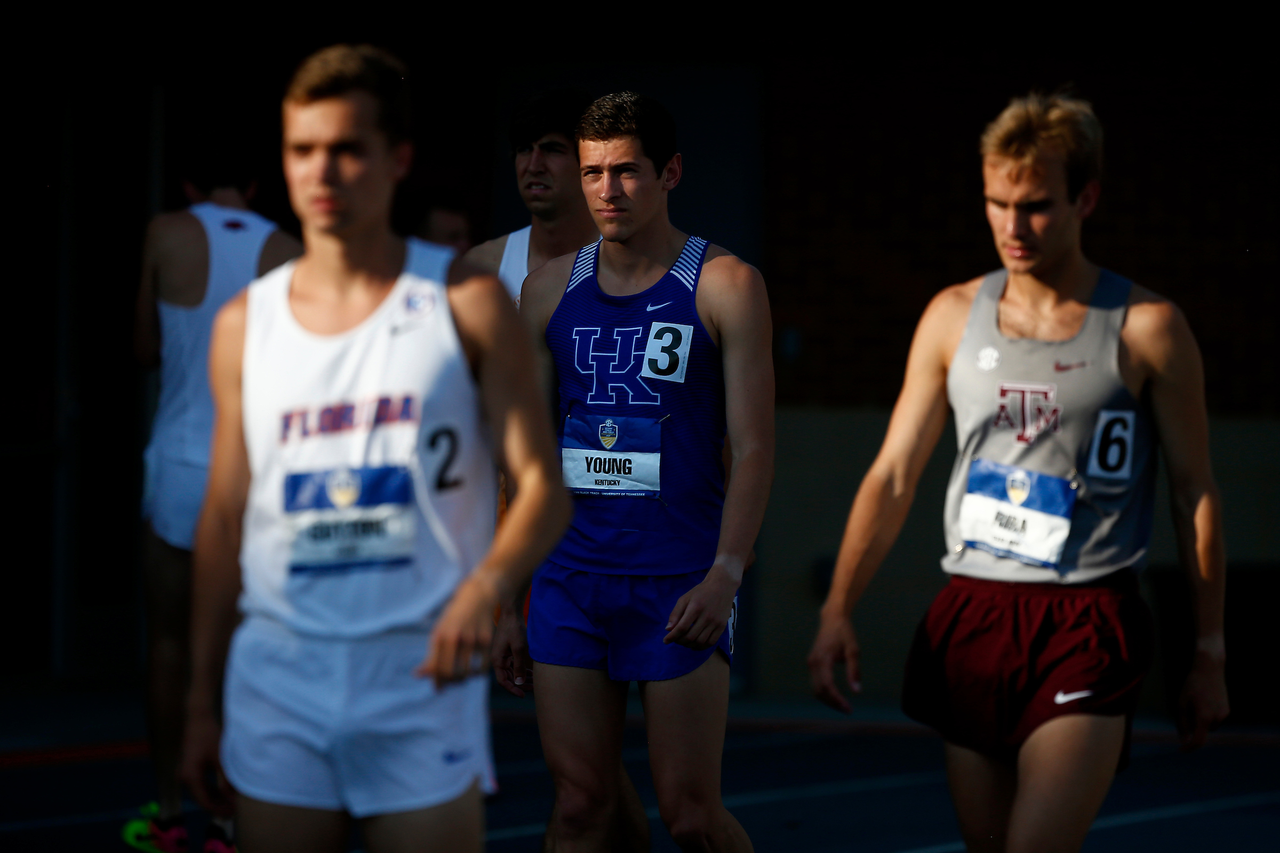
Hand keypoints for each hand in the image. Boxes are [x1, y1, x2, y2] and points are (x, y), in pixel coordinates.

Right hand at [180, 706, 233, 816]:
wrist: (198, 719)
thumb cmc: (210, 736)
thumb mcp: (221, 759)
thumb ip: (226, 780)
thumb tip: (232, 798)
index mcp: (190, 777)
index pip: (204, 801)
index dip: (219, 809)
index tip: (233, 812)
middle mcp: (185, 778)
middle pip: (202, 798)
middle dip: (218, 805)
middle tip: (235, 810)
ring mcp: (186, 774)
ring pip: (201, 792)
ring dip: (216, 798)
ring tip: (232, 802)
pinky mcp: (191, 769)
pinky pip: (201, 784)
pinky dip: (212, 789)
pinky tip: (225, 792)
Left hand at [417, 573, 498, 687]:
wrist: (479, 596)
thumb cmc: (455, 617)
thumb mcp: (440, 632)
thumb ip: (431, 655)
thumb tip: (418, 675)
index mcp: (441, 636)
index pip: (437, 668)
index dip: (437, 682)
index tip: (438, 688)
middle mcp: (456, 637)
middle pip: (452, 673)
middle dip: (451, 682)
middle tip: (451, 682)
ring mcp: (473, 639)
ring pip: (468, 673)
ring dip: (465, 679)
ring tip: (462, 676)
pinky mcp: (488, 641)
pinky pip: (483, 667)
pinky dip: (478, 673)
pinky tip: (475, 669)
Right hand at [491, 605, 532, 697]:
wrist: (511, 613)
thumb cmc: (514, 629)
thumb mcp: (518, 648)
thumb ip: (519, 666)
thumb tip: (519, 682)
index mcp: (497, 660)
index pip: (503, 681)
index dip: (512, 689)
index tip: (523, 695)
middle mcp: (498, 660)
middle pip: (508, 678)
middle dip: (520, 684)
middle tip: (533, 689)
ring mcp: (503, 656)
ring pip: (512, 672)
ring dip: (522, 678)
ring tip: (534, 682)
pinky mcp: (508, 651)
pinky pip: (514, 665)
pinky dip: (522, 670)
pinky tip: (532, 673)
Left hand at [664, 563, 738, 649]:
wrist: (722, 586)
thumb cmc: (700, 592)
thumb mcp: (685, 598)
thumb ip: (675, 613)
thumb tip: (668, 629)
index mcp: (695, 608)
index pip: (682, 627)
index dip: (672, 636)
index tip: (665, 641)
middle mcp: (706, 616)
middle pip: (690, 637)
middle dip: (680, 641)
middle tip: (676, 639)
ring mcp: (715, 622)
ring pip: (700, 642)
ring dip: (689, 645)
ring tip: (684, 642)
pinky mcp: (722, 626)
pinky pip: (711, 642)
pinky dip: (701, 647)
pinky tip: (695, 644)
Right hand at [808, 613, 861, 713]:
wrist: (832, 619)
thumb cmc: (844, 633)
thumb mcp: (853, 650)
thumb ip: (854, 670)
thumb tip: (857, 691)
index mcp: (822, 659)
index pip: (827, 685)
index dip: (836, 699)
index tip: (848, 708)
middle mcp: (813, 663)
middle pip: (819, 690)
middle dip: (832, 703)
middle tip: (848, 710)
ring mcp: (811, 663)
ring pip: (815, 689)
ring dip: (828, 700)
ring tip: (843, 706)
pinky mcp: (812, 664)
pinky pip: (815, 683)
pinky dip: (824, 693)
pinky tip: (836, 697)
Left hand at [1176, 648, 1228, 750]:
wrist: (1210, 669)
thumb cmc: (1192, 685)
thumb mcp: (1182, 703)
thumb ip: (1182, 723)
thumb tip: (1183, 739)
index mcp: (1204, 717)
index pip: (1198, 740)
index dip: (1189, 748)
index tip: (1181, 750)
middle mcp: (1217, 718)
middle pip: (1202, 731)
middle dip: (1193, 727)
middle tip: (1186, 710)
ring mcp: (1224, 714)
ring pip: (1208, 726)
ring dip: (1200, 720)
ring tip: (1195, 701)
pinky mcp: (1227, 710)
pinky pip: (1214, 719)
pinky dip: (1207, 715)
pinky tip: (1204, 700)